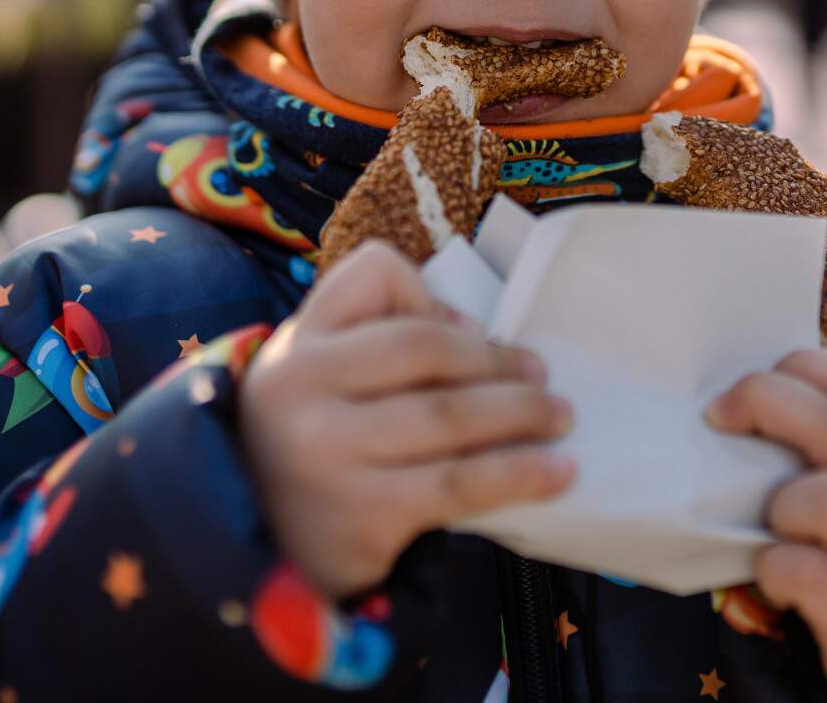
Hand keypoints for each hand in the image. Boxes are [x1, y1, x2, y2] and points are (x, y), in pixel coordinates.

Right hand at [237, 239, 575, 601]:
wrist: (265, 551)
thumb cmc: (317, 447)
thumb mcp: (322, 378)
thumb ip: (381, 339)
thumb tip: (477, 336)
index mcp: (298, 343)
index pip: (375, 275)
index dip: (430, 296)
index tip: (472, 333)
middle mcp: (301, 389)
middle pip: (425, 348)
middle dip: (498, 362)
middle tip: (545, 377)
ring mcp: (328, 453)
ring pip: (449, 417)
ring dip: (522, 415)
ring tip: (561, 418)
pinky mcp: (361, 513)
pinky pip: (458, 484)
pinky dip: (518, 474)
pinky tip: (557, 473)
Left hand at [705, 350, 826, 702]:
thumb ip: (817, 453)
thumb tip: (728, 404)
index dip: (804, 367)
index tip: (743, 384)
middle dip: (765, 405)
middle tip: (716, 419)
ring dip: (783, 503)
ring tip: (772, 527)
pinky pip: (811, 574)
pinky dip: (776, 569)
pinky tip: (776, 581)